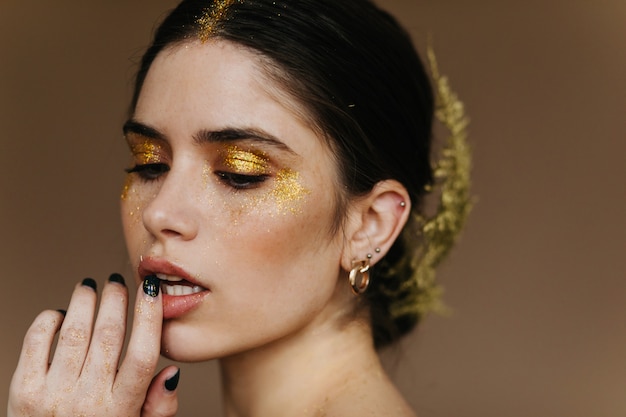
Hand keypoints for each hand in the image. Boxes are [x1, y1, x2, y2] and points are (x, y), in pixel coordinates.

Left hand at [7, 274, 177, 416]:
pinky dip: (49, 320)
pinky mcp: (24, 390)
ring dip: (84, 301)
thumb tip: (171, 373)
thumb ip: (159, 407)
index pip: (143, 355)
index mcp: (121, 409)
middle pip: (109, 335)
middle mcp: (88, 400)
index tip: (152, 289)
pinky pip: (36, 341)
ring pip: (75, 332)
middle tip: (117, 282)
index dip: (149, 317)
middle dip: (115, 299)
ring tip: (89, 287)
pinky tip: (61, 314)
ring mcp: (54, 394)